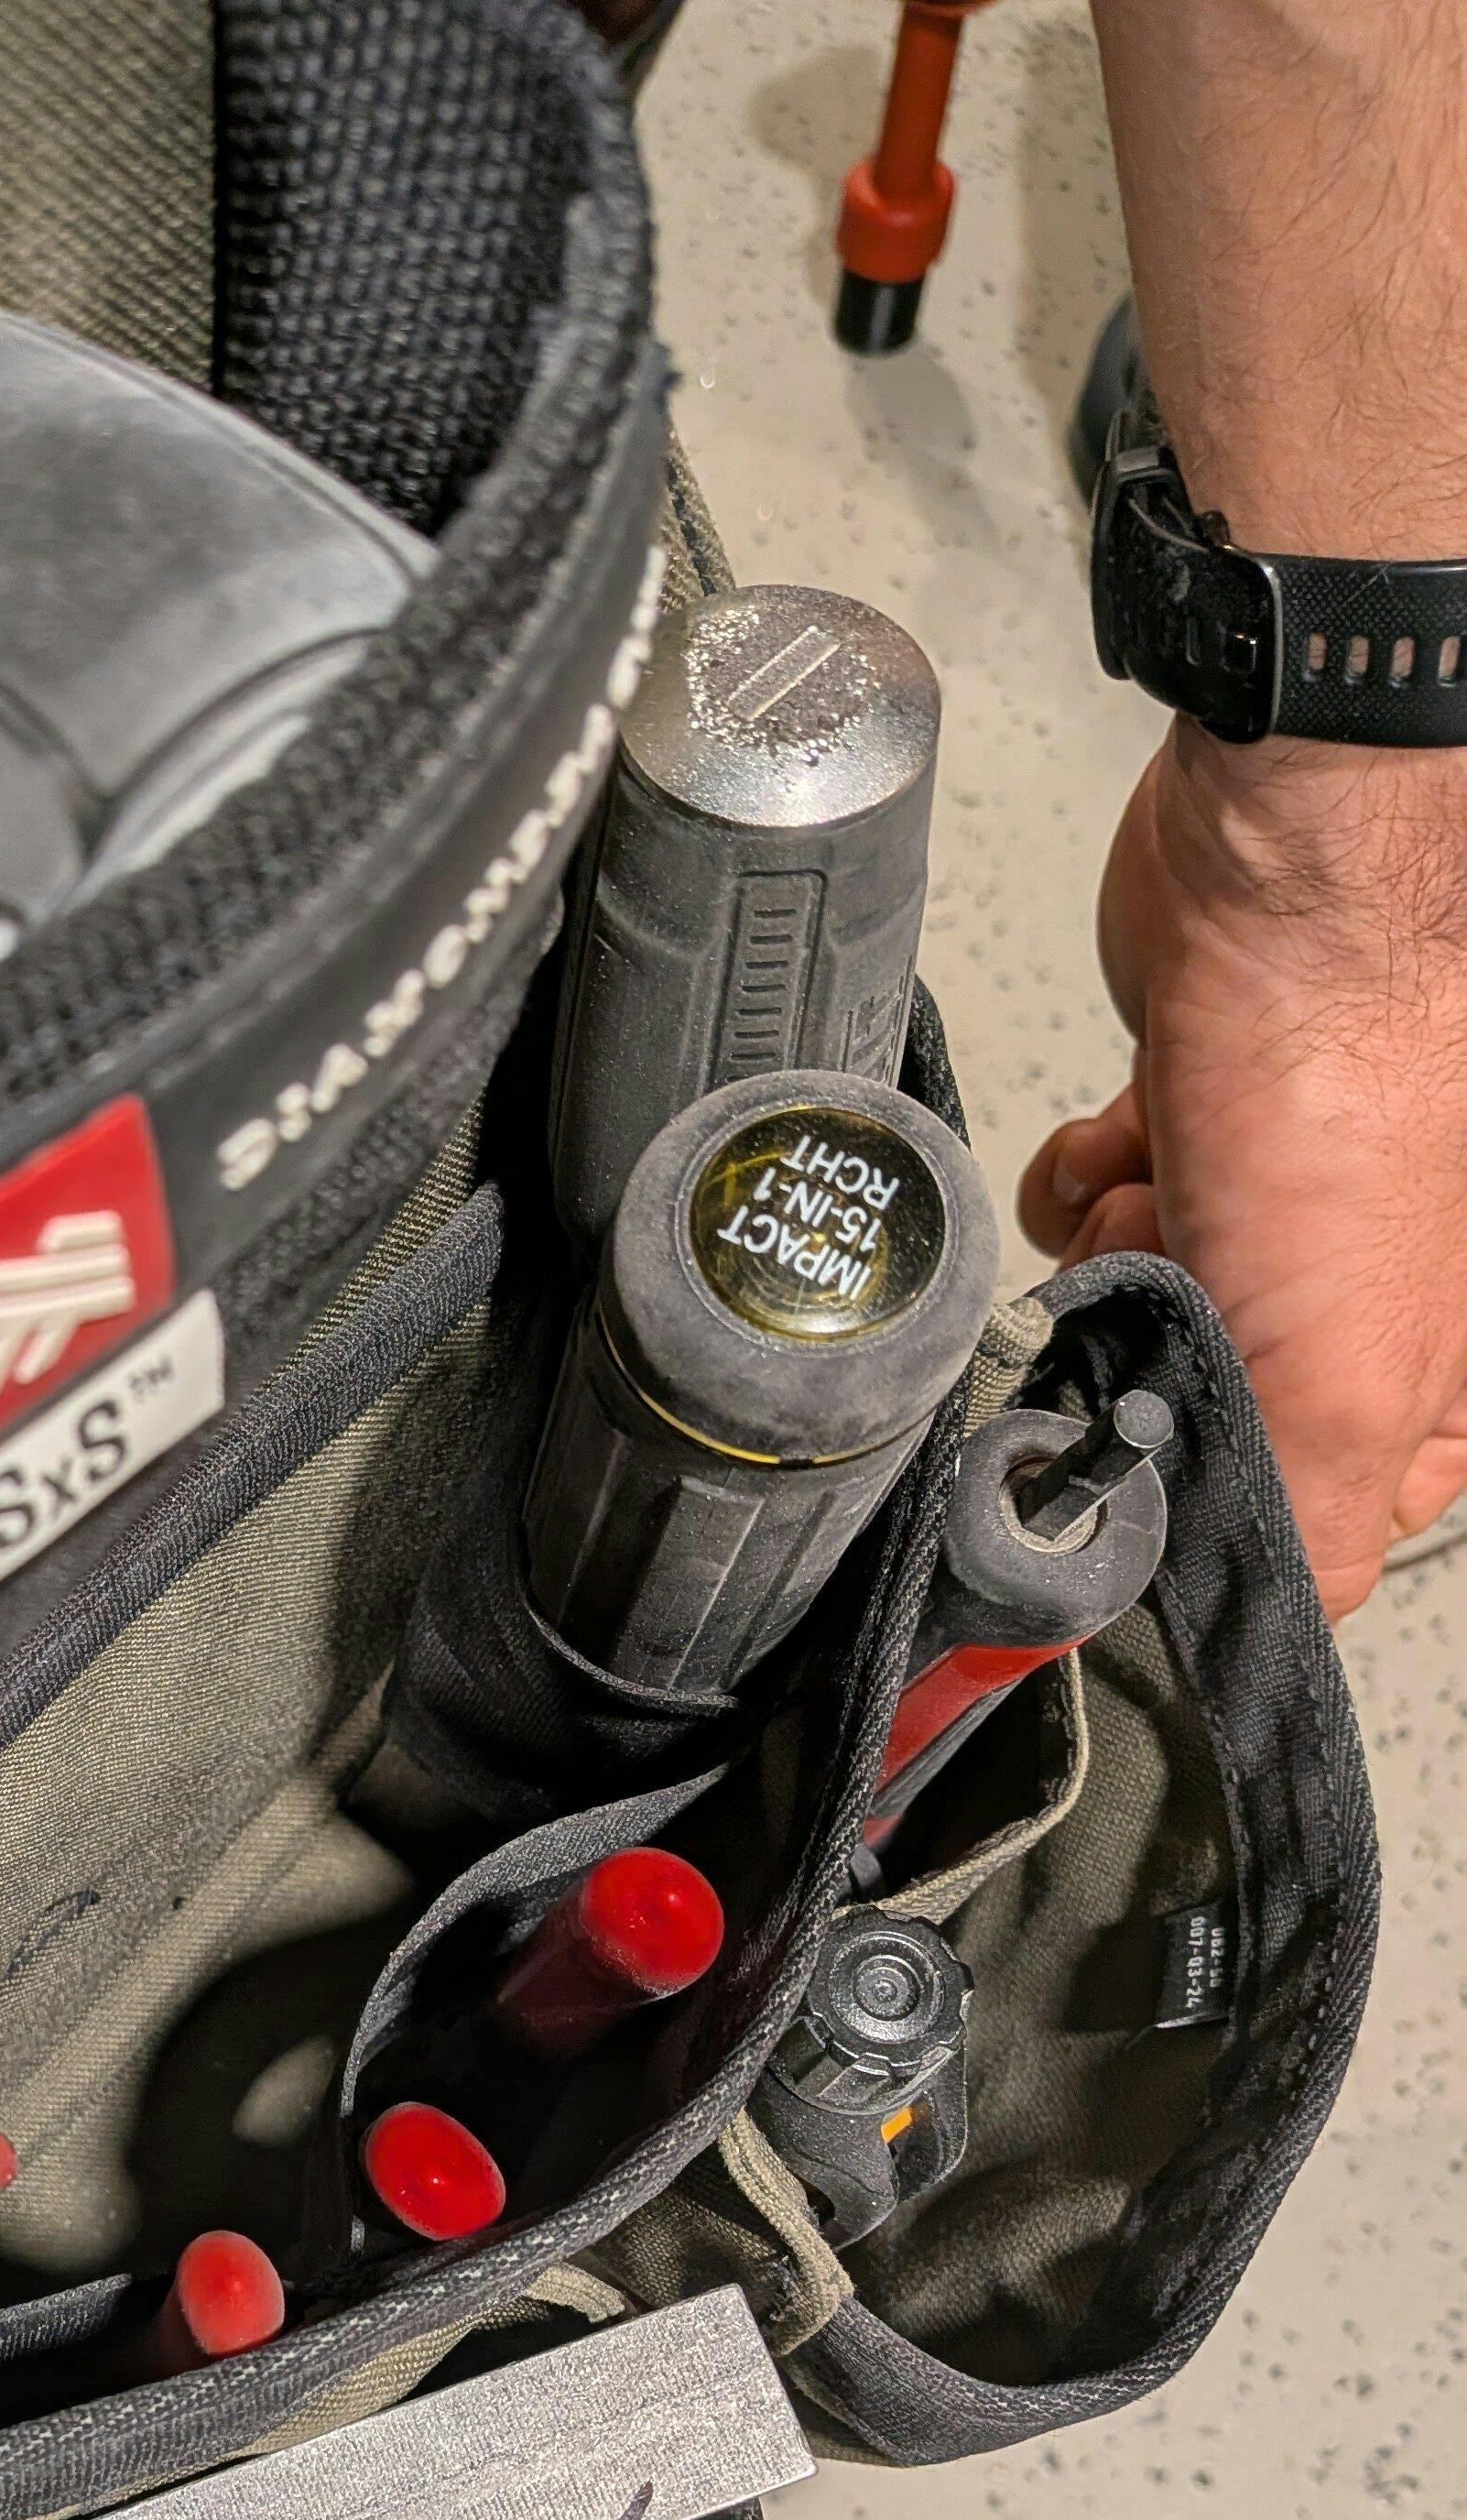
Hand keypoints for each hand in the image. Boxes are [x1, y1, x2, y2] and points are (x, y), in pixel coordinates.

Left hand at [1021, 725, 1466, 1615]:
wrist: (1296, 894)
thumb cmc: (1357, 1102)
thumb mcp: (1337, 1379)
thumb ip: (1304, 1524)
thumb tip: (1269, 1626)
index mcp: (1431, 1381)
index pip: (1316, 1519)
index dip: (1224, 1496)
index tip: (1165, 1466)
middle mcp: (1364, 1299)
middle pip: (1199, 1409)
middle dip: (1155, 1361)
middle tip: (1169, 1295)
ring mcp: (1276, 1206)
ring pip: (1133, 1306)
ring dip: (1115, 1260)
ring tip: (1161, 1190)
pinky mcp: (1196, 1124)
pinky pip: (1094, 1206)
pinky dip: (1088, 1175)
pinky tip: (1129, 1133)